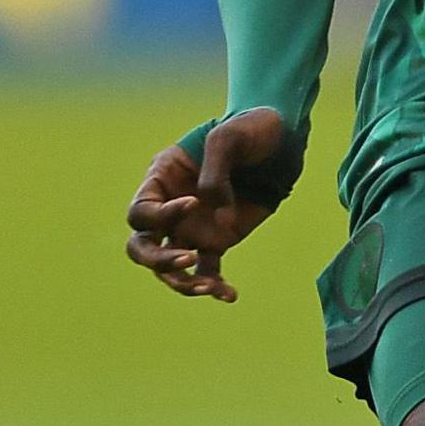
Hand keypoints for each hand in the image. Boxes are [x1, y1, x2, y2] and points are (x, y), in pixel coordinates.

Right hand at [123, 108, 286, 300]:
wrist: (283, 141)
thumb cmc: (249, 130)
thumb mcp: (229, 138)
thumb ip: (216, 174)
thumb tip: (218, 220)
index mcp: (162, 179)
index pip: (142, 211)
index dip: (162, 215)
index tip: (195, 203)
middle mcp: (170, 208)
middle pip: (142, 247)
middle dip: (157, 260)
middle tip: (186, 260)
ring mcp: (191, 227)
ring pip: (169, 268)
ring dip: (183, 281)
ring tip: (207, 286)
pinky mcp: (217, 241)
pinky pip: (207, 271)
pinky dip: (214, 286)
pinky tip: (229, 295)